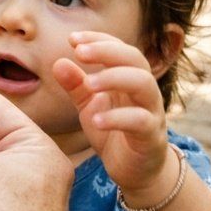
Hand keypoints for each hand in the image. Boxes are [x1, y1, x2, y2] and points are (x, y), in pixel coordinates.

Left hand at [52, 31, 174, 202]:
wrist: (136, 172)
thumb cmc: (113, 133)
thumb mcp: (89, 107)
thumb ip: (76, 86)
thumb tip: (59, 62)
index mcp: (129, 78)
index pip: (119, 48)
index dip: (99, 39)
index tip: (73, 39)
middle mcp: (144, 90)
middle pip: (135, 59)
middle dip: (107, 51)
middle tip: (80, 52)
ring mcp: (151, 112)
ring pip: (143, 84)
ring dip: (114, 78)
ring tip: (89, 83)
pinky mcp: (151, 136)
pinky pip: (140, 121)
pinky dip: (117, 118)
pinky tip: (96, 120)